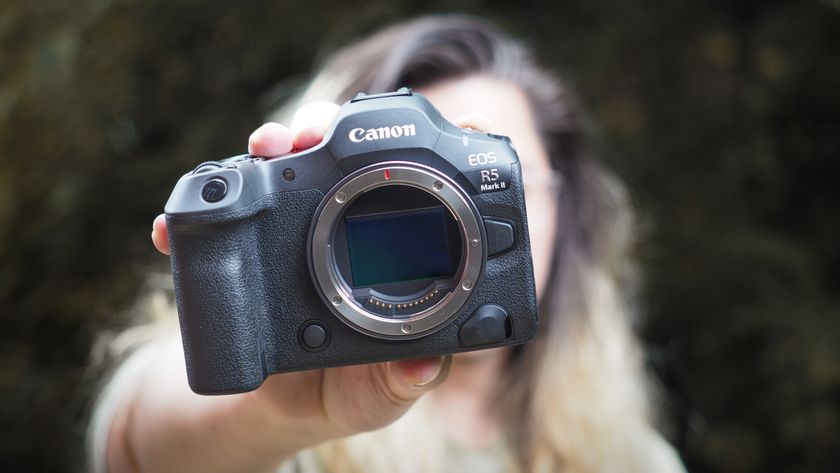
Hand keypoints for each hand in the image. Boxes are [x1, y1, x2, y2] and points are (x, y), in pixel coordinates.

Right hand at [137, 101, 491, 471]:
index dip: (437, 148)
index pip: (421, 186)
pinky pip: (216, 226)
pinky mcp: (246, 252)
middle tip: (316, 136)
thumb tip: (423, 366)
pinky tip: (175, 226)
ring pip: (282, 173)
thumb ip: (405, 380)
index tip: (458, 119)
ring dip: (268, 150)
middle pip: (344, 159)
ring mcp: (292, 233)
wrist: (282, 409)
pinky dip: (192, 220)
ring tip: (262, 150)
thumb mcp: (382, 392)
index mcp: (391, 253)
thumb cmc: (347, 392)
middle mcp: (343, 228)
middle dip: (330, 132)